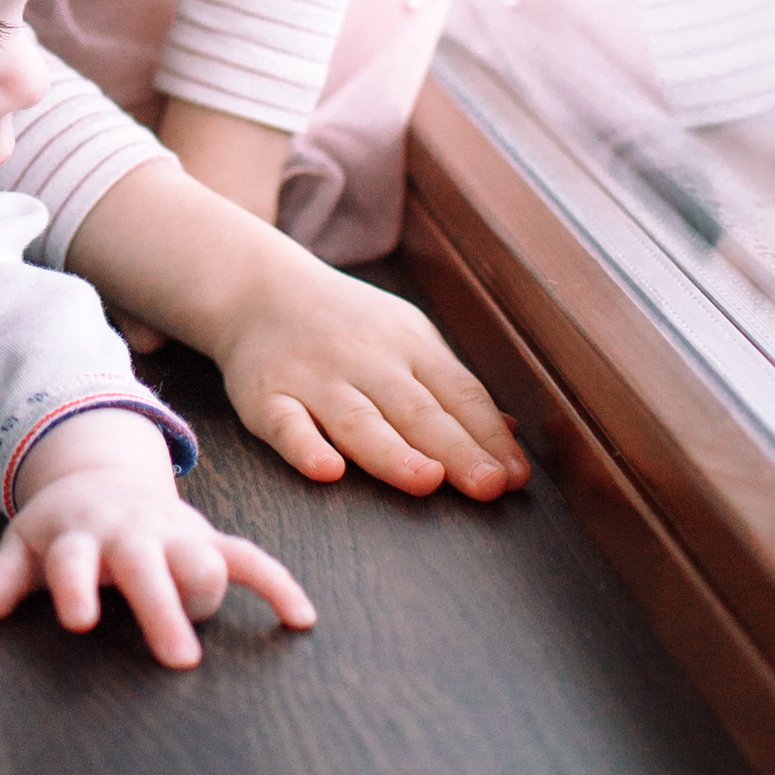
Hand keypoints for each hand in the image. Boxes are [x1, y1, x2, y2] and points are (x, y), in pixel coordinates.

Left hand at [0, 411, 313, 669]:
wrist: (100, 474)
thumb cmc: (60, 526)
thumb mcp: (23, 547)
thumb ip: (1, 580)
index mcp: (80, 535)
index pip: (73, 561)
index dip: (76, 587)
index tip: (81, 621)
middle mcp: (129, 532)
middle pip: (147, 566)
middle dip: (163, 608)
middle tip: (179, 661)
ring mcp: (172, 532)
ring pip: (204, 554)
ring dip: (210, 584)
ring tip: (215, 618)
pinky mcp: (205, 537)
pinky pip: (251, 557)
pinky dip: (276, 583)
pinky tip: (300, 619)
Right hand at [66, 153, 524, 501]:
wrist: (260, 289)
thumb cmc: (349, 327)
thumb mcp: (408, 340)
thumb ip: (453, 390)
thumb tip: (510, 437)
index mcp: (411, 347)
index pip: (458, 395)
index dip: (488, 437)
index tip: (514, 477)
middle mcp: (367, 362)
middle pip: (417, 411)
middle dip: (456, 449)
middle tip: (488, 486)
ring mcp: (315, 379)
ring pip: (358, 421)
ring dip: (393, 452)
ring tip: (426, 480)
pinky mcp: (267, 397)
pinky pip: (286, 424)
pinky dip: (305, 446)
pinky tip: (327, 471)